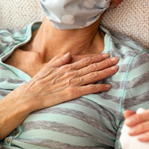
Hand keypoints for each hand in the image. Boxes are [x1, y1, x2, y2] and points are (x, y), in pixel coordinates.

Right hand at [0, 53, 118, 139]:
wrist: (31, 95)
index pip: (85, 60)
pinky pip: (89, 89)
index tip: (107, 55)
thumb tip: (69, 54)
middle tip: (117, 59)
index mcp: (66, 66)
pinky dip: (99, 87)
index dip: (97, 57)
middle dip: (106, 62)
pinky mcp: (72, 93)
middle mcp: (71, 73)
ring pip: (93, 76)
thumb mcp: (48, 67)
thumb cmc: (38, 82)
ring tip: (116, 68)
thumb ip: (60, 60)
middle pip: (92, 66)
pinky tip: (108, 86)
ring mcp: (72, 83)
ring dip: (106, 72)